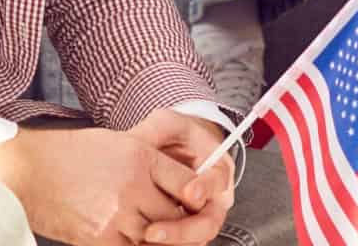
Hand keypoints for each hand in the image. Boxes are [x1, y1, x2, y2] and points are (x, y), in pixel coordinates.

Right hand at [0, 125, 198, 245]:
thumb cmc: (69, 154)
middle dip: (181, 222)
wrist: (27, 170)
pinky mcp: (100, 238)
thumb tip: (177, 184)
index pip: (188, 182)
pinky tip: (133, 239)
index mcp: (141, 156)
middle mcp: (134, 185)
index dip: (197, 196)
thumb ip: (147, 162)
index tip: (196, 202)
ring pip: (158, 238)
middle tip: (180, 224)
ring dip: (160, 239)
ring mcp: (117, 214)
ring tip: (154, 232)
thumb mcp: (116, 143)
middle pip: (176, 216)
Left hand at [127, 109, 234, 244]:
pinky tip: (140, 244)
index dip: (206, 189)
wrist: (169, 151)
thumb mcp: (164, 125)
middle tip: (152, 232)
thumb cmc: (170, 136)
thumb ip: (155, 132)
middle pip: (209, 223)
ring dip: (171, 243)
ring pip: (195, 241)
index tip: (190, 194)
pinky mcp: (184, 230)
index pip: (219, 181)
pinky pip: (180, 245)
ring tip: (142, 241)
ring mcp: (200, 217)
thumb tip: (138, 143)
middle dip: (183, 231)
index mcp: (217, 167)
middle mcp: (214, 197)